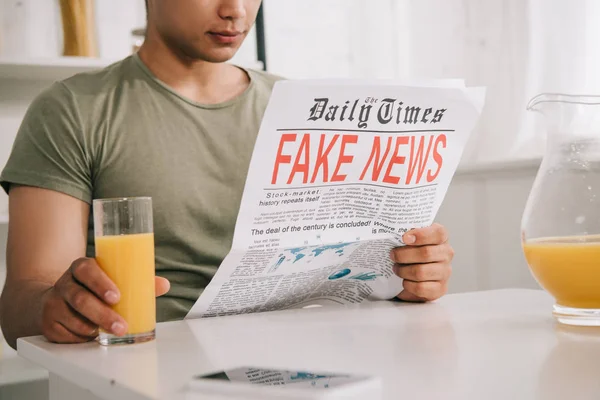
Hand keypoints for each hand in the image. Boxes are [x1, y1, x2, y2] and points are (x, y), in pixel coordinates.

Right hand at [40, 258, 169, 343]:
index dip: (100, 283)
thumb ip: (138, 281)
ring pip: (74, 319)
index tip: (116, 297)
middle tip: (121, 326)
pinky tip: (92, 335)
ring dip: (94, 328)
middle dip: (103, 315)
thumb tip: (163, 285)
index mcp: (81, 268)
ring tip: (110, 330)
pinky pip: (66, 335)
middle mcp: (64, 283)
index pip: (86, 270)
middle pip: (80, 298)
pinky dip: (83, 338)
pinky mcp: (48, 324)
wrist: (58, 300)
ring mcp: (53, 304)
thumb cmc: (92, 288)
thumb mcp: (112, 280)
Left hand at [390, 223, 452, 301]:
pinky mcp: (440, 289)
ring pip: (421, 272)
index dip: (421, 235)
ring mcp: (445, 272)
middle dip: (403, 255)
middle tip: (392, 255)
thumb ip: (406, 234)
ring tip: (397, 269)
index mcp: (441, 237)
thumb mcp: (411, 240)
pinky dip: (408, 284)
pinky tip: (405, 281)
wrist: (415, 276)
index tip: (404, 238)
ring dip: (403, 271)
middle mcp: (446, 254)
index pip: (438, 233)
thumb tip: (393, 234)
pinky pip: (421, 288)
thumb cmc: (412, 253)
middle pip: (426, 253)